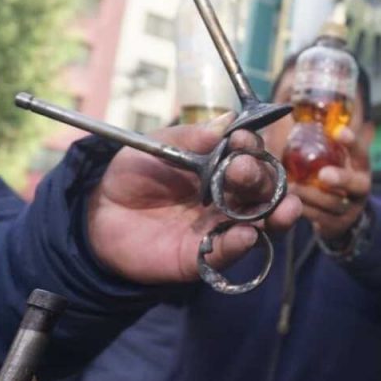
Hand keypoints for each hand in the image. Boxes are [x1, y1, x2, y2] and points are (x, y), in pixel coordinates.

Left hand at [87, 114, 301, 284]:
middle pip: (264, 188)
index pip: (252, 155)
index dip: (253, 148)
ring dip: (277, 215)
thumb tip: (226, 124)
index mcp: (223, 166)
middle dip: (262, 178)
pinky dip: (242, 245)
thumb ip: (190, 137)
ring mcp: (221, 226)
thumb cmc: (132, 174)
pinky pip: (231, 252)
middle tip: (242, 171)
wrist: (97, 214)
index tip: (242, 140)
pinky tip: (246, 235)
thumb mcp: (158, 145)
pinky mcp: (205, 256)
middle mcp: (231, 196)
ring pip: (263, 222)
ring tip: (282, 210)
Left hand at [290, 127, 370, 241]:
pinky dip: (304, 211)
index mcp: (359, 164)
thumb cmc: (330, 175)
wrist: (342, 215)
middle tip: (323, 175)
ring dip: (311, 195)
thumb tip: (289, 99)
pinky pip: (320, 219)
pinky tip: (289, 203)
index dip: (351, 141)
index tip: (339, 131)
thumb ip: (321, 137)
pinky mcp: (337, 224)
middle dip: (340, 178)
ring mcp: (350, 207)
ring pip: (333, 202)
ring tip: (293, 188)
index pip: (360, 150)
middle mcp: (360, 185)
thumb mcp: (331, 156)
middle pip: (354, 182)